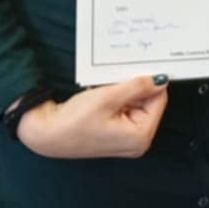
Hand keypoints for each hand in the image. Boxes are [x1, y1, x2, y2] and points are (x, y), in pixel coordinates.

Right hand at [15, 75, 168, 158]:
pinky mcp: (116, 136)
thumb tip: (161, 79)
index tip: (139, 65)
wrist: (47, 134)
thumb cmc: (75, 120)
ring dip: (124, 91)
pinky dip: (117, 99)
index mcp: (141, 136)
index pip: (158, 100)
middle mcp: (138, 142)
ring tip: (107, 85)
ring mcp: (127, 141)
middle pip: (148, 103)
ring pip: (135, 105)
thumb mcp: (108, 97)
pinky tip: (103, 93)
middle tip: (118, 75)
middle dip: (135, 87)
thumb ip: (137, 87)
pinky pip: (125, 111)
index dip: (150, 81)